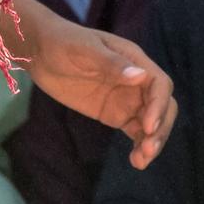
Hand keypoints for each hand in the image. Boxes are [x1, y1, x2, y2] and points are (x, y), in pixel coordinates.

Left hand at [16, 0, 177, 168]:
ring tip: (140, 161)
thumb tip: (140, 76)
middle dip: (160, 128)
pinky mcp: (114, 114)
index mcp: (134, 60)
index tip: (147, 126)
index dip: (159, 106)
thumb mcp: (84, 50)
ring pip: (151, 122)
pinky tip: (135, 161)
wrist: (40, 51)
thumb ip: (112, 64)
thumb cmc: (63, 42)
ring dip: (152, 141)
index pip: (159, 84)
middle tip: (147, 149)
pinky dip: (139, 145)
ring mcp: (126, 98)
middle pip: (162, 106)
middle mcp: (136, 81)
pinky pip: (135, 131)